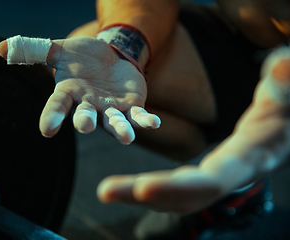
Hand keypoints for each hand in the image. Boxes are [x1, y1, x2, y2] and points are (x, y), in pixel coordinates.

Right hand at [0, 36, 159, 143]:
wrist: (109, 57)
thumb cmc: (81, 58)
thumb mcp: (60, 50)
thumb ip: (36, 50)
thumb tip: (3, 47)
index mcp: (69, 93)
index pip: (57, 107)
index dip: (52, 117)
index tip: (47, 130)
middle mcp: (89, 105)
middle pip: (85, 116)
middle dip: (85, 121)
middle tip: (84, 126)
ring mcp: (111, 109)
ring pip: (114, 122)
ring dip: (120, 130)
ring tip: (126, 137)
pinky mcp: (131, 106)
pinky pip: (138, 116)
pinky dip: (145, 121)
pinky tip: (153, 124)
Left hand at [96, 47, 289, 213]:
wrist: (287, 129)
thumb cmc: (287, 108)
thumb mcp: (287, 92)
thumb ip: (284, 83)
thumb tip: (282, 64)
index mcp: (250, 157)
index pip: (213, 179)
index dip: (180, 186)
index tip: (142, 187)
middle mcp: (231, 175)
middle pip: (187, 196)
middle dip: (147, 195)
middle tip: (106, 191)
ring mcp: (218, 177)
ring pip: (179, 197)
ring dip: (142, 195)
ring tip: (108, 191)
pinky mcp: (208, 173)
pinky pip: (179, 186)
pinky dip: (153, 189)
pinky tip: (129, 188)